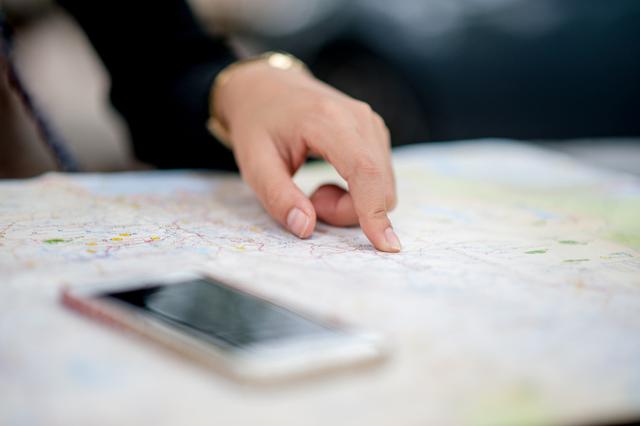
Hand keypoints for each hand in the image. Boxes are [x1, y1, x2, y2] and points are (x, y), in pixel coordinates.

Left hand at [215, 60, 400, 251]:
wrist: (267, 87)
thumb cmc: (258, 124)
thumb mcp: (255, 164)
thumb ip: (278, 198)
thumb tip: (306, 228)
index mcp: (328, 120)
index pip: (364, 171)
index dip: (374, 211)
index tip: (386, 246)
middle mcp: (360, 118)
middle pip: (378, 186)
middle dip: (347, 211)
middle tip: (309, 202)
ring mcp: (372, 124)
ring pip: (382, 187)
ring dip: (351, 203)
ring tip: (315, 190)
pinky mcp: (375, 133)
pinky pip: (380, 179)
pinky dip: (358, 192)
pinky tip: (331, 179)